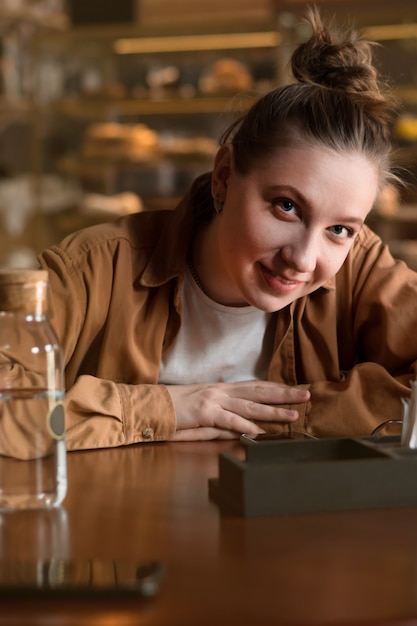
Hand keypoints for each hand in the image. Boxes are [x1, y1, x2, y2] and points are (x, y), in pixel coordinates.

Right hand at [165, 381, 309, 440]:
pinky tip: (261, 432)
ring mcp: (213, 400)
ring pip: (250, 406)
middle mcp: (221, 391)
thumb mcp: (203, 413)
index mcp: (221, 389)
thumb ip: (224, 421)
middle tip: (306, 394)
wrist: (150, 406)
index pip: (254, 386)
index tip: (294, 389)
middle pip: (259, 392)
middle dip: (284, 394)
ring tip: (293, 414)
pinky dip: (246, 426)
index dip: (276, 388)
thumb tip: (246, 430)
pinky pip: (230, 420)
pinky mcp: (205, 412)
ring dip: (273, 411)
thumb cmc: (175, 410)